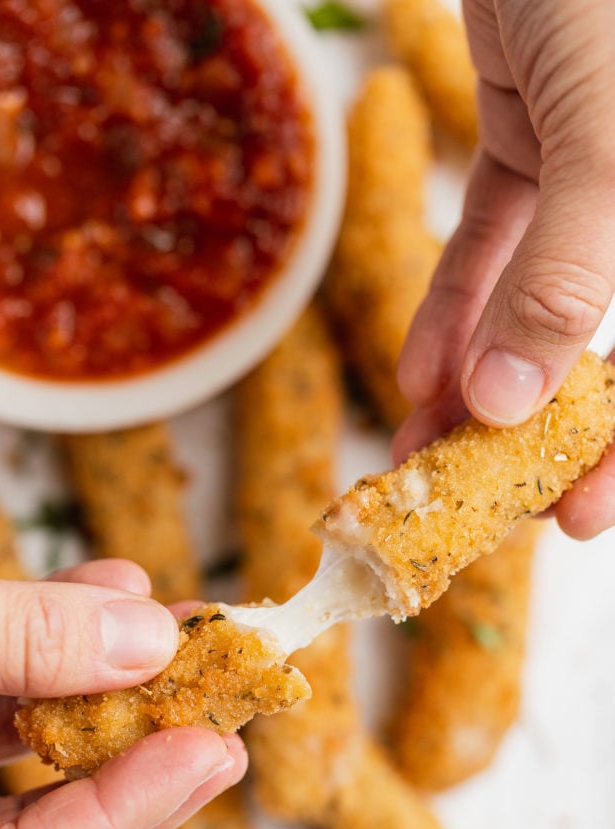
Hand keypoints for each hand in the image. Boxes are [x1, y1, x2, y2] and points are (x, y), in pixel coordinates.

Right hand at [0, 559, 245, 828]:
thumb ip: (10, 641)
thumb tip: (144, 644)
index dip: (119, 815)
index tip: (205, 751)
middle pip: (29, 803)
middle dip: (137, 748)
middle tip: (223, 715)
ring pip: (13, 722)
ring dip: (104, 668)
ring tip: (175, 627)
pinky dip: (50, 626)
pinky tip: (105, 590)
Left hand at [393, 0, 614, 538]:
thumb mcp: (607, 125)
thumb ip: (573, 268)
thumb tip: (513, 403)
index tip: (578, 519)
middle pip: (600, 344)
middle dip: (532, 429)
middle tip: (471, 496)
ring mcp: (600, 160)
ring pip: (541, 298)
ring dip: (476, 375)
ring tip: (420, 447)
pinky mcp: (538, 126)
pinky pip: (497, 233)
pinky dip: (454, 297)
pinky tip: (416, 367)